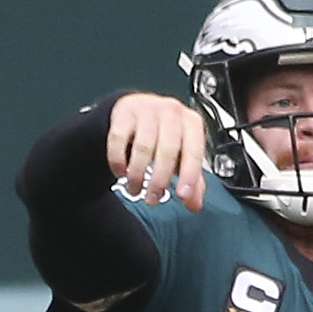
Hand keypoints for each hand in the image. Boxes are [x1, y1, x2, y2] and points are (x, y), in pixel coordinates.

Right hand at [107, 94, 205, 209]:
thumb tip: (194, 204)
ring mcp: (147, 110)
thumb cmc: (165, 133)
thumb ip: (191, 179)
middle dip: (159, 180)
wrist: (138, 107)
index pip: (194, 151)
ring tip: (135, 189)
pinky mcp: (124, 113)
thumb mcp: (182, 154)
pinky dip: (118, 161)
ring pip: (143, 147)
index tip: (182, 195)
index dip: (189, 175)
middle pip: (168, 150)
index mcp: (192, 123)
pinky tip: (120, 172)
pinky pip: (118, 140)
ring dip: (137, 174)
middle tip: (152, 199)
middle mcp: (172, 113)